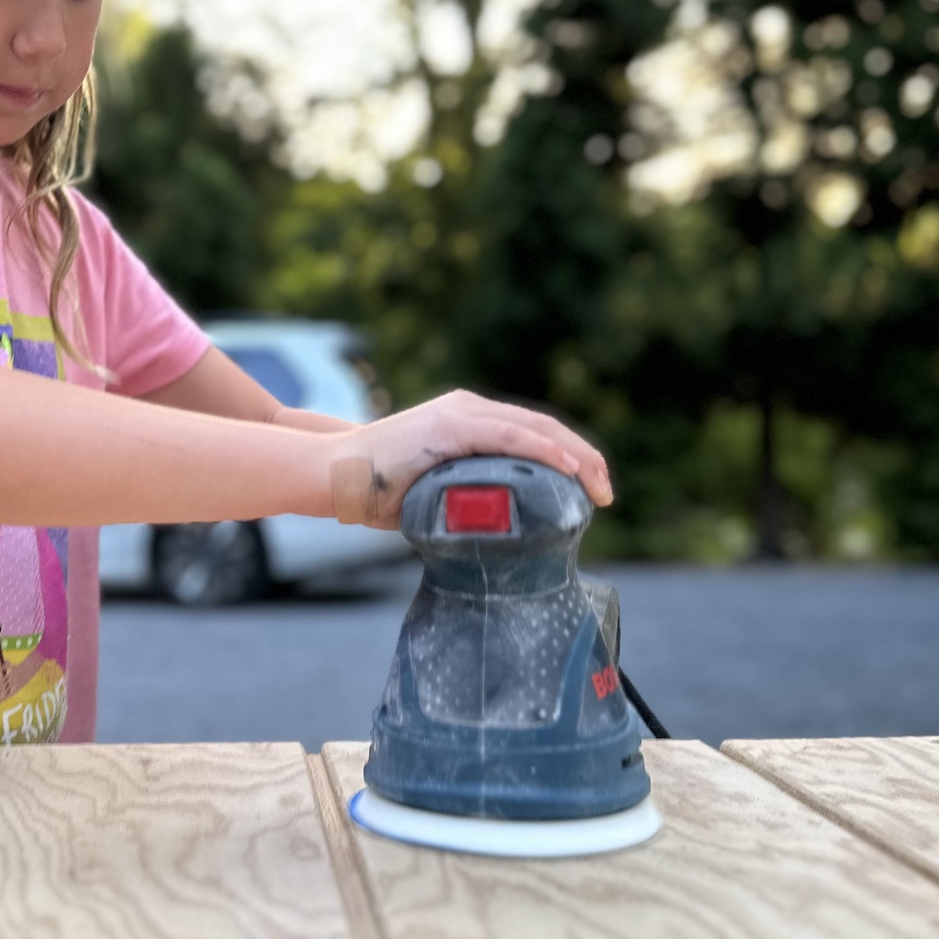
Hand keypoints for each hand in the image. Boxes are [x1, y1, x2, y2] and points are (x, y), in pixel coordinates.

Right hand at [329, 392, 610, 528]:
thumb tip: (495, 530)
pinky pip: (508, 437)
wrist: (333, 474)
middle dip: (582, 459)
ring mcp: (459, 414)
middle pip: (542, 428)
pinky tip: (567, 468)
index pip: (531, 434)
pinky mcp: (449, 427)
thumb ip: (465, 497)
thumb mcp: (434, 492)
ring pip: (534, 428)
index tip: (591, 488)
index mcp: (466, 420)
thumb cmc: (375, 489)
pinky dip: (542, 451)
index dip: (568, 457)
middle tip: (605, 493)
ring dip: (574, 457)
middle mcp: (468, 408)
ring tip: (598, 484)